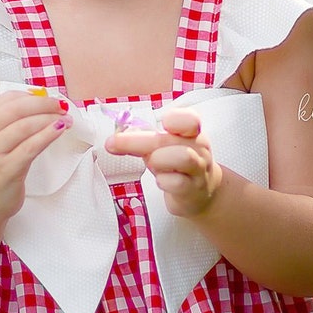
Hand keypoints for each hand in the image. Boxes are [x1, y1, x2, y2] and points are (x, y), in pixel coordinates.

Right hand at [0, 90, 70, 221]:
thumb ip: (11, 121)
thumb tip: (41, 100)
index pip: (6, 99)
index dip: (31, 95)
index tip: (49, 96)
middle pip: (16, 109)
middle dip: (43, 104)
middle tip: (61, 106)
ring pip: (25, 126)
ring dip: (49, 119)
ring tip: (66, 119)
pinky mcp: (6, 170)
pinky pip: (30, 147)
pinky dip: (47, 135)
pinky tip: (59, 129)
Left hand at [105, 108, 222, 217]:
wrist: (200, 194)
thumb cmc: (177, 165)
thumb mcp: (162, 146)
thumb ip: (143, 137)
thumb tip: (118, 135)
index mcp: (190, 132)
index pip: (190, 118)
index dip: (174, 118)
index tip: (160, 125)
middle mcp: (198, 147)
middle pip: (169, 138)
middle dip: (136, 140)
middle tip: (112, 144)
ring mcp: (198, 169)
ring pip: (182, 157)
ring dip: (157, 160)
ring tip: (151, 165)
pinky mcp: (193, 190)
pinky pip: (178, 183)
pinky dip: (164, 181)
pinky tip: (161, 181)